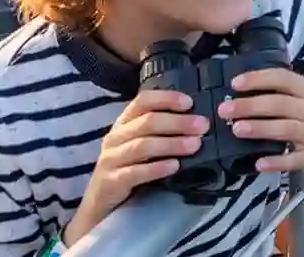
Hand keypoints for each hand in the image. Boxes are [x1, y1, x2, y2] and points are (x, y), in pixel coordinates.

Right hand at [63, 89, 205, 246]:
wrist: (100, 205)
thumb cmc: (128, 170)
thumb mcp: (140, 146)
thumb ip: (161, 133)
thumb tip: (197, 124)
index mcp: (123, 123)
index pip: (143, 101)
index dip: (166, 98)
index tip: (190, 103)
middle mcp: (115, 137)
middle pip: (147, 122)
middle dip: (178, 122)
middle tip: (202, 126)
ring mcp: (110, 160)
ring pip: (142, 145)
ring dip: (171, 143)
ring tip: (195, 145)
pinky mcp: (110, 182)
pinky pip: (135, 172)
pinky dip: (157, 168)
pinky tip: (175, 166)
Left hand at [220, 68, 303, 180]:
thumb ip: (287, 93)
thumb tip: (247, 92)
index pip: (282, 79)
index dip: (258, 79)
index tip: (235, 83)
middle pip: (278, 104)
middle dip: (249, 106)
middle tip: (225, 109)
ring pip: (284, 129)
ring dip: (259, 128)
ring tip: (236, 129)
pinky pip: (294, 160)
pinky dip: (276, 162)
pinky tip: (258, 163)